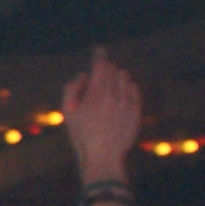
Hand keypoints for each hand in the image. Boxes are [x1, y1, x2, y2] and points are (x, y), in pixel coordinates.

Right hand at [61, 48, 142, 189]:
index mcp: (96, 93)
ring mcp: (127, 102)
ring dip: (116, 78)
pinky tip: (119, 96)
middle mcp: (114, 95)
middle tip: (99, 76)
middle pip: (113, 69)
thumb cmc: (82, 135)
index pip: (100, 65)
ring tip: (108, 90)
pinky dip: (127, 87)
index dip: (99, 54)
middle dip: (106, 68)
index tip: (98, 50)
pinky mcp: (136, 110)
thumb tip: (85, 75)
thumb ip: (72, 88)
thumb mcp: (68, 111)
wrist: (103, 156)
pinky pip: (134, 89)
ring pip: (124, 77)